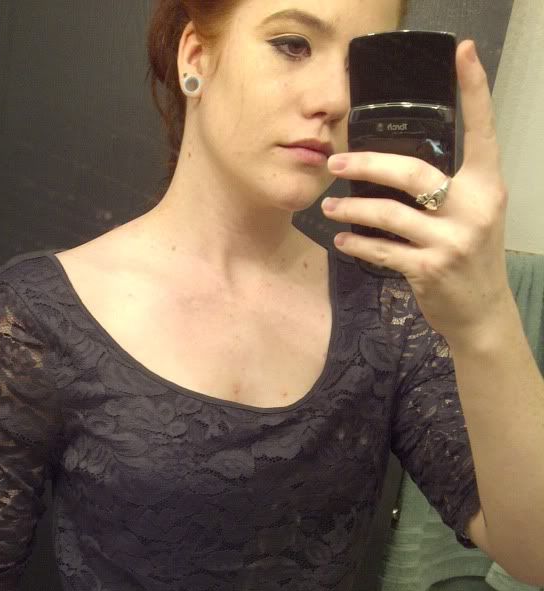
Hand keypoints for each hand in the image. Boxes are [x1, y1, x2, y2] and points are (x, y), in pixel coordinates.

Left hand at [321, 39, 512, 346]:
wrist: (481, 312)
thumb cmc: (470, 256)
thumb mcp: (474, 213)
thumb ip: (449, 187)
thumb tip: (397, 165)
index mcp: (487, 185)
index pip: (483, 130)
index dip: (474, 90)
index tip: (462, 53)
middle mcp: (473, 208)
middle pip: (413, 172)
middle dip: (367, 164)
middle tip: (335, 160)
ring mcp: (450, 240)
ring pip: (389, 214)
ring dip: (352, 207)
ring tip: (329, 205)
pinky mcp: (428, 269)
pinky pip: (382, 250)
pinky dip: (357, 243)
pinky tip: (340, 238)